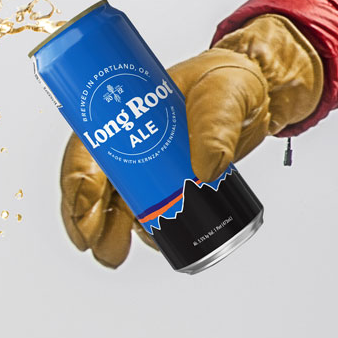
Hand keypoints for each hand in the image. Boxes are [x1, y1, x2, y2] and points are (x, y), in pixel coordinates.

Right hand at [59, 15, 321, 267]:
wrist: (259, 93)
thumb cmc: (230, 81)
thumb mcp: (223, 94)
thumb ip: (215, 126)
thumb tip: (205, 170)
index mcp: (125, 111)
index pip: (88, 146)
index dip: (77, 178)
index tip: (84, 208)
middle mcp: (130, 140)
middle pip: (95, 182)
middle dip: (86, 217)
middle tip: (93, 243)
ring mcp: (150, 165)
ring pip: (118, 203)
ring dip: (111, 231)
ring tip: (115, 255)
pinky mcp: (172, 183)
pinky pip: (151, 211)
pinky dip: (148, 230)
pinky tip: (158, 242)